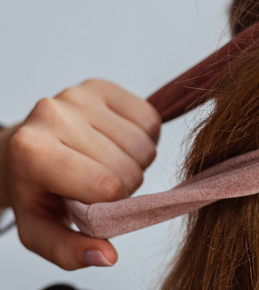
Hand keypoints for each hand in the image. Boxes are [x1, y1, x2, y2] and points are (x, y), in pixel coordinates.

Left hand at [0, 79, 160, 269]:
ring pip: (144, 144)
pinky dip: (145, 137)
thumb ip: (70, 250)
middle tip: (99, 184)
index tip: (92, 204)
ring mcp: (78, 95)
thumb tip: (107, 256)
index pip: (107, 186)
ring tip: (109, 164)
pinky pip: (150, 118)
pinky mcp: (101, 86)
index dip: (111, 205)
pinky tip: (119, 144)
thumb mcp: (41, 232)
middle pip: (128, 166)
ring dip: (136, 162)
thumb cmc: (38, 192)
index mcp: (32, 151)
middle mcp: (52, 113)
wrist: (25, 151)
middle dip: (124, 184)